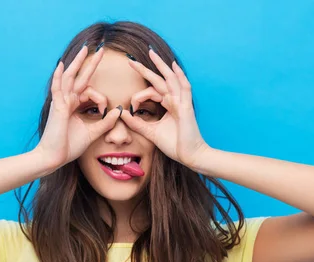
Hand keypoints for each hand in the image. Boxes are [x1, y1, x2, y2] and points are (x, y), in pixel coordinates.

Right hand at [35, 45, 120, 168]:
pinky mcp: (56, 107)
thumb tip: (118, 111)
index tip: (106, 111)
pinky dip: (58, 76)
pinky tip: (61, 65)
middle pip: (79, 77)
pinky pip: (57, 88)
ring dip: (78, 63)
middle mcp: (66, 101)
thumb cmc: (68, 146)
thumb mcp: (92, 133)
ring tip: (86, 49)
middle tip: (101, 50)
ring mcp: (60, 102)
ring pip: (69, 77)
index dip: (102, 99)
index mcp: (74, 106)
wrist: (53, 157)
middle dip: (90, 63)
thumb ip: (105, 123)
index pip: (90, 91)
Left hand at [119, 48, 210, 169]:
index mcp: (168, 105)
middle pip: (159, 80)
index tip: (132, 105)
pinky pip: (184, 88)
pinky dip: (179, 76)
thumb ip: (137, 123)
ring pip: (170, 79)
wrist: (190, 155)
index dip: (139, 96)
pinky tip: (173, 66)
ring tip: (150, 53)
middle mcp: (174, 101)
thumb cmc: (174, 144)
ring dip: (160, 65)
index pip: (152, 92)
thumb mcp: (151, 132)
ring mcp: (181, 102)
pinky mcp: (186, 108)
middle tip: (131, 60)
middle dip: (146, 68)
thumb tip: (123, 113)